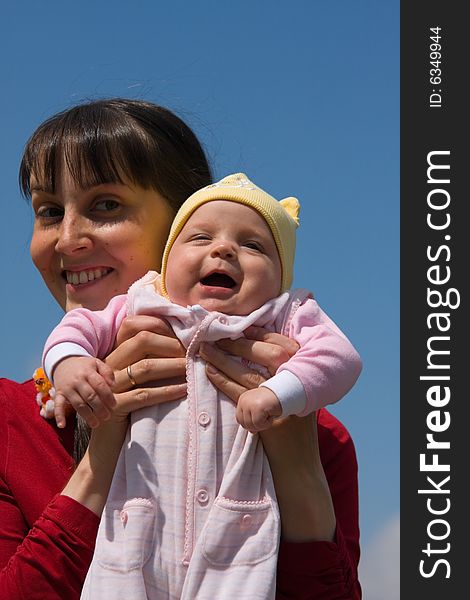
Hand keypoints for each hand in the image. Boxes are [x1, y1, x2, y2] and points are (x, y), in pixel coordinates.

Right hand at [53, 356, 114, 428]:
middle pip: (90, 396)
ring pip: (78, 404)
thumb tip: (113, 385)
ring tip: (96, 424)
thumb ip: (107, 372)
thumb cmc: (84, 366)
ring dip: (87, 415)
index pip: (100, 385)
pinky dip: (59, 415)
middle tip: (107, 416)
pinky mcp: (58, 394)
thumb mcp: (97, 363)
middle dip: (99, 408)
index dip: (108, 396)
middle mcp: (77, 380)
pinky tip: (62, 425)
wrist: (63, 362)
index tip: (114, 405)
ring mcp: (67, 388)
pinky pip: (58, 405)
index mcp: (88, 372)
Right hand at [103, 314, 186, 421]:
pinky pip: (144, 395)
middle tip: (194, 351)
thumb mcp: (135, 383)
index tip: (187, 336)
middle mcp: (110, 367)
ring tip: (193, 368)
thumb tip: (182, 345)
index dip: (163, 329)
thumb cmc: (129, 412)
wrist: (107, 446)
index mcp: (114, 356)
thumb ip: (148, 362)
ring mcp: (110, 387)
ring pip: (145, 367)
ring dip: (174, 366)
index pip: (136, 329)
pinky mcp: (114, 407)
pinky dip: (167, 391)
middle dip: (172, 345)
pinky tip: (184, 390)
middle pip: (142, 342)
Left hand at [201, 326, 334, 541]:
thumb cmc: (294, 439)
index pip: (280, 345)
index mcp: (306, 377)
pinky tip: (208, 373)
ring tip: (204, 350)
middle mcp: (301, 387)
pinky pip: (241, 395)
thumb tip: (252, 353)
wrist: (301, 476)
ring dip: (223, 359)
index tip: (233, 325)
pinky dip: (222, 382)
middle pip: (265, 355)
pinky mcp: (272, 421)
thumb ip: (282, 379)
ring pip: (249, 373)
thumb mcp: (296, 403)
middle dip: (236, 343)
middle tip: (213, 334)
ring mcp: (288, 403)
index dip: (254, 335)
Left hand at [236, 387, 281, 431]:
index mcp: (242, 400)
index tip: (261, 420)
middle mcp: (244, 401)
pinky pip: (259, 424)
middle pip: (245, 424)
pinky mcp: (257, 408)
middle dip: (257, 426)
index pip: (240, 419)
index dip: (250, 424)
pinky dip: (268, 423)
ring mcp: (249, 404)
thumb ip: (252, 419)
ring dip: (263, 425)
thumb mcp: (259, 409)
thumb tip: (251, 431)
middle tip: (267, 417)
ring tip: (269, 415)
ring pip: (251, 426)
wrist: (284, 393)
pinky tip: (272, 415)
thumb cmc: (272, 402)